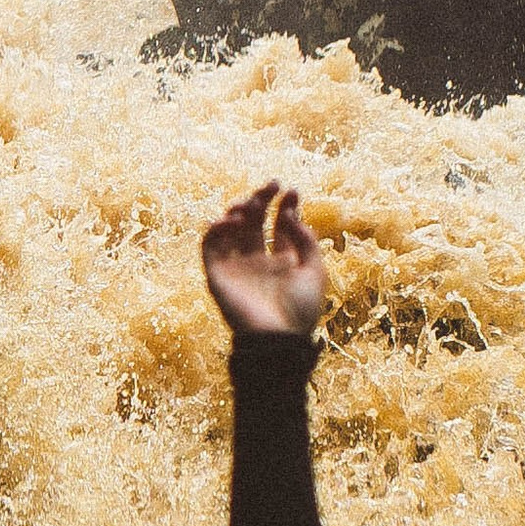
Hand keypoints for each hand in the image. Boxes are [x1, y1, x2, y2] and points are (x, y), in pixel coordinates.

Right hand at [201, 180, 327, 335]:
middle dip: (261, 200)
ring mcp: (237, 266)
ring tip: (249, 206)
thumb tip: (290, 214)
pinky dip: (215, 228)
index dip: (284, 206)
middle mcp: (258, 260)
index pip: (279, 225)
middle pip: (255, 222)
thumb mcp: (314, 271)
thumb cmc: (300, 310)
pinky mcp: (217, 274)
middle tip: (271, 185)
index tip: (292, 191)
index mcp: (283, 261)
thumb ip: (306, 241)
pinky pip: (210, 246)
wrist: (277, 340)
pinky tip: (231, 220)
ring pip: (231, 229)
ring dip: (238, 210)